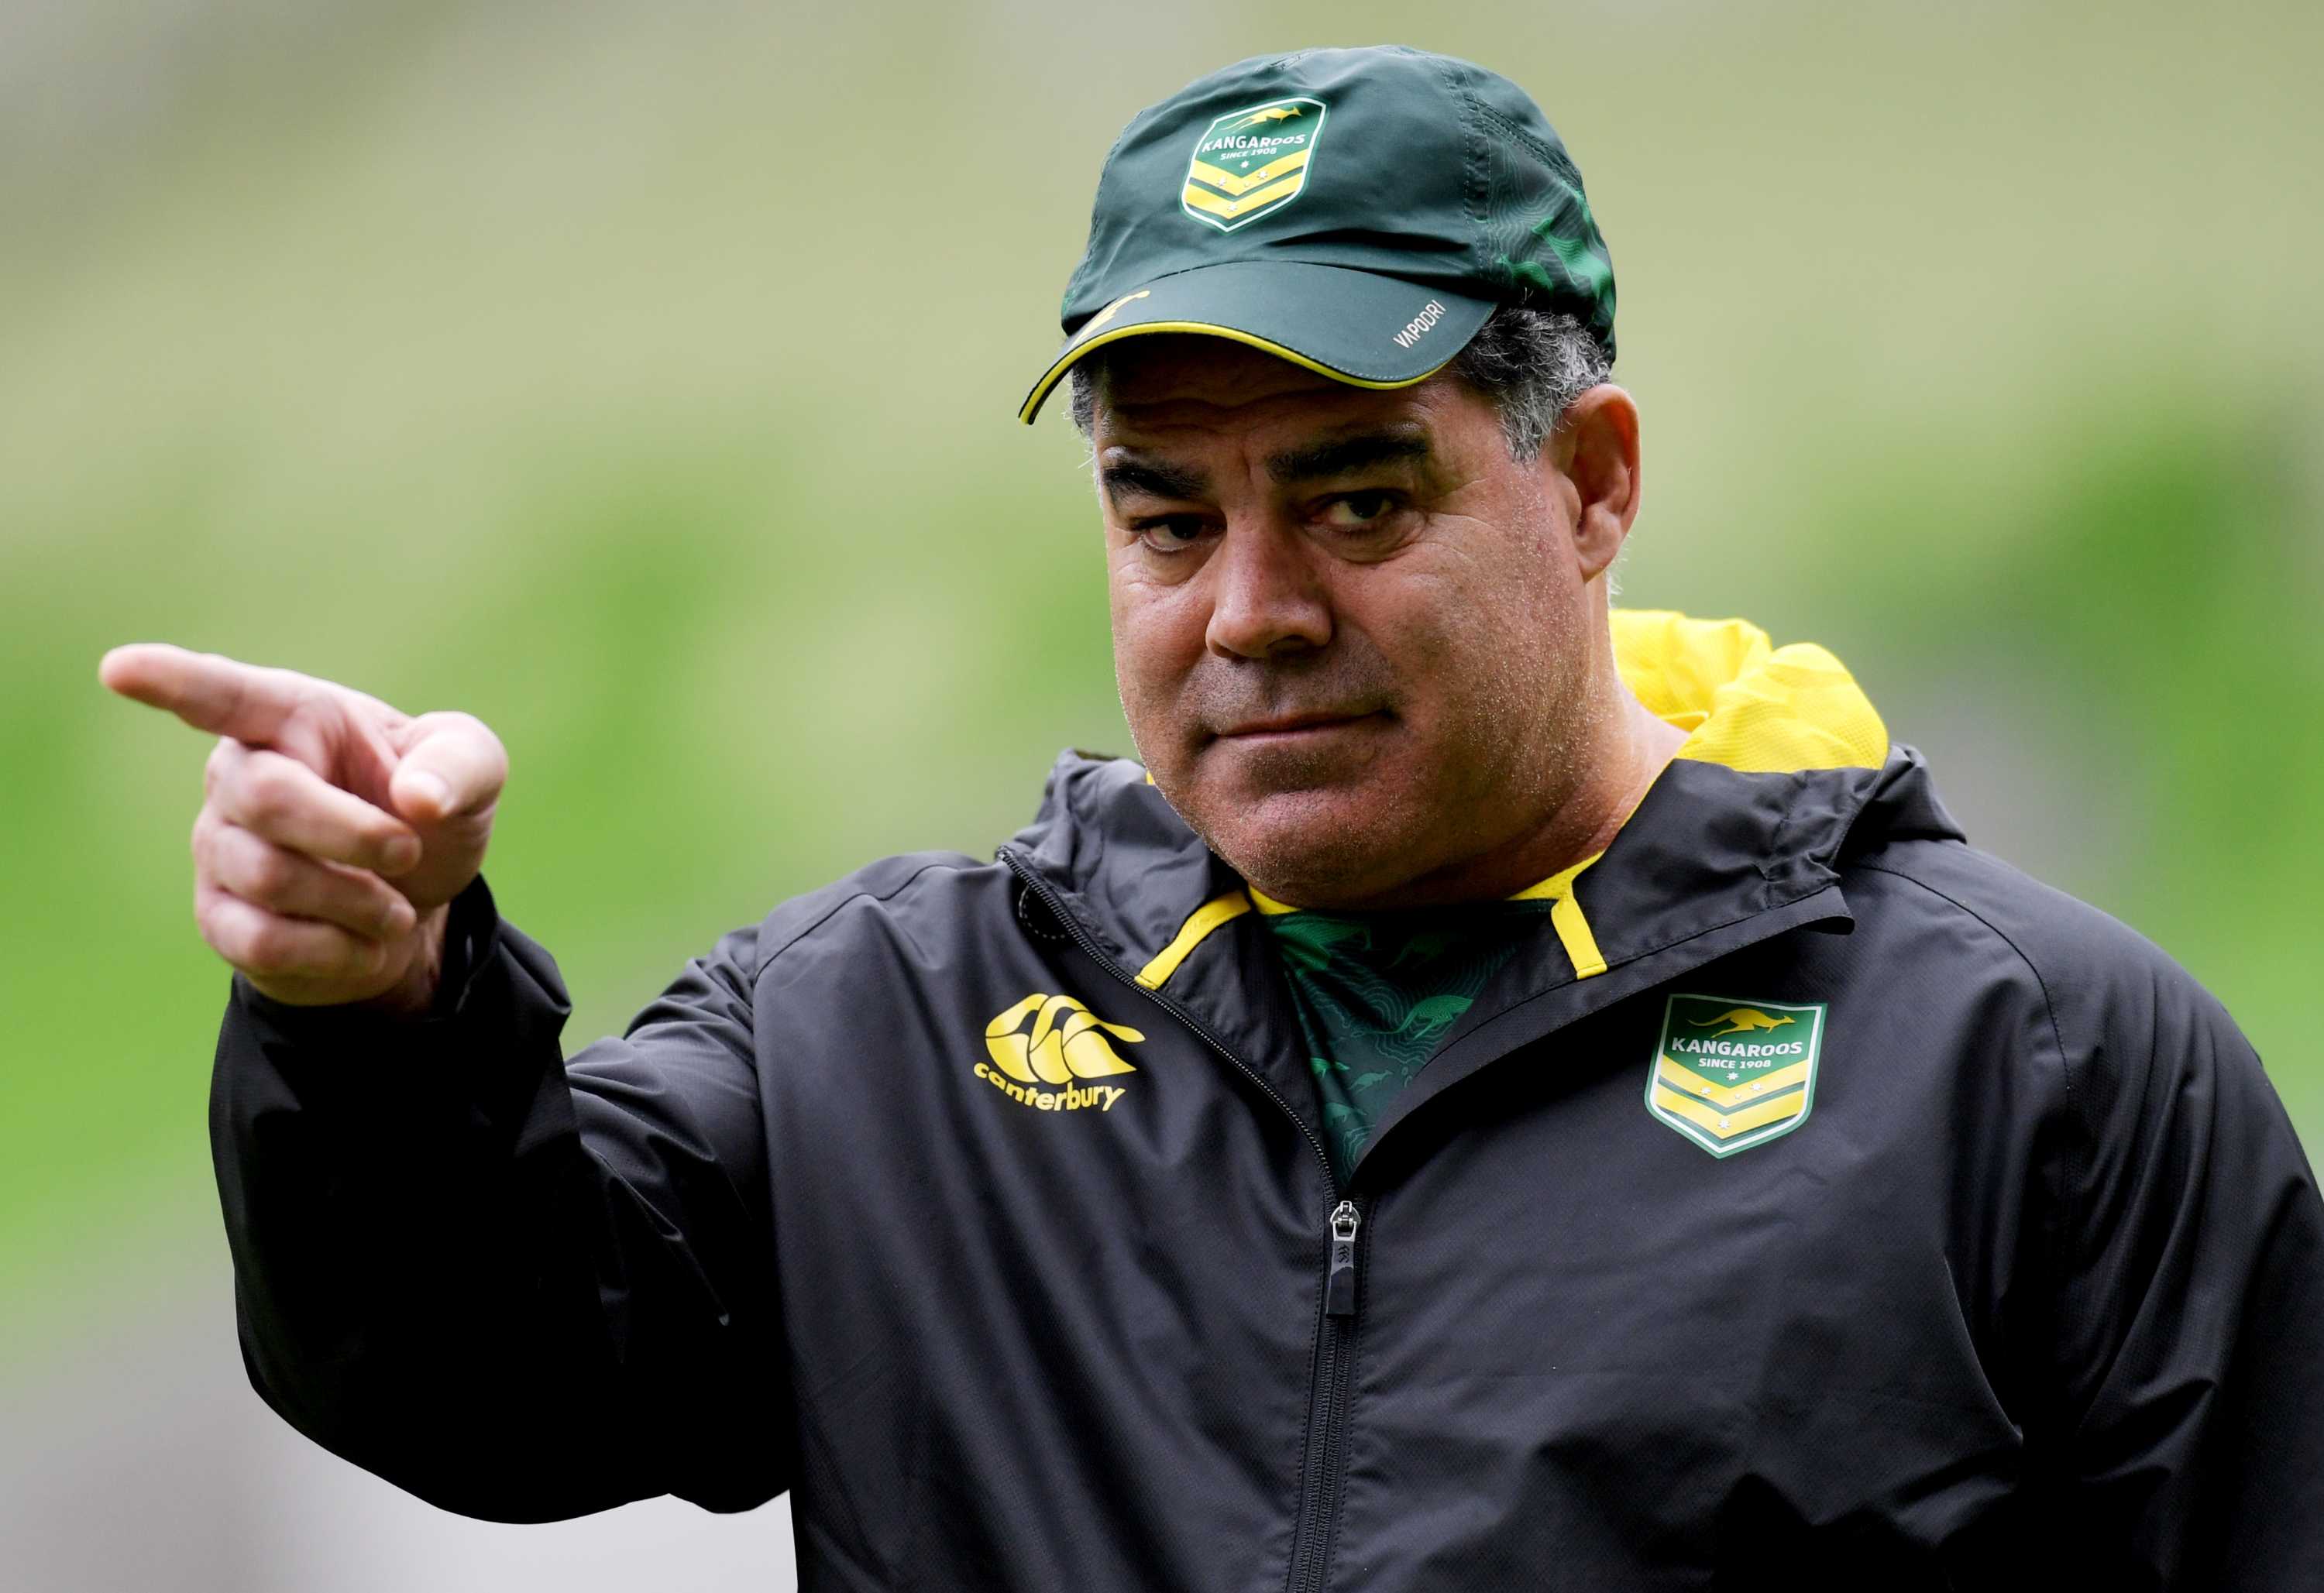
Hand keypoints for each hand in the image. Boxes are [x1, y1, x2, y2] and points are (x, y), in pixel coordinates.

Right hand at [99, 644, 507, 1014]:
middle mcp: (239, 775)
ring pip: (271, 876)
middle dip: (354, 835)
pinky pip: (265, 940)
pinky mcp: (220, 917)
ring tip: (395, 906)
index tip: (120, 669)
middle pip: (268, 799)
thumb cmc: (429, 811)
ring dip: (358, 900)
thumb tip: (417, 799)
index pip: (220, 693)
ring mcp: (219, 847)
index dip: (170, 681)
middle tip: (408, 851)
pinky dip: (338, 949)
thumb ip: (459, 765)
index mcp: (293, 717)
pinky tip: (363, 942)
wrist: (419, 902)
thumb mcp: (473, 771)